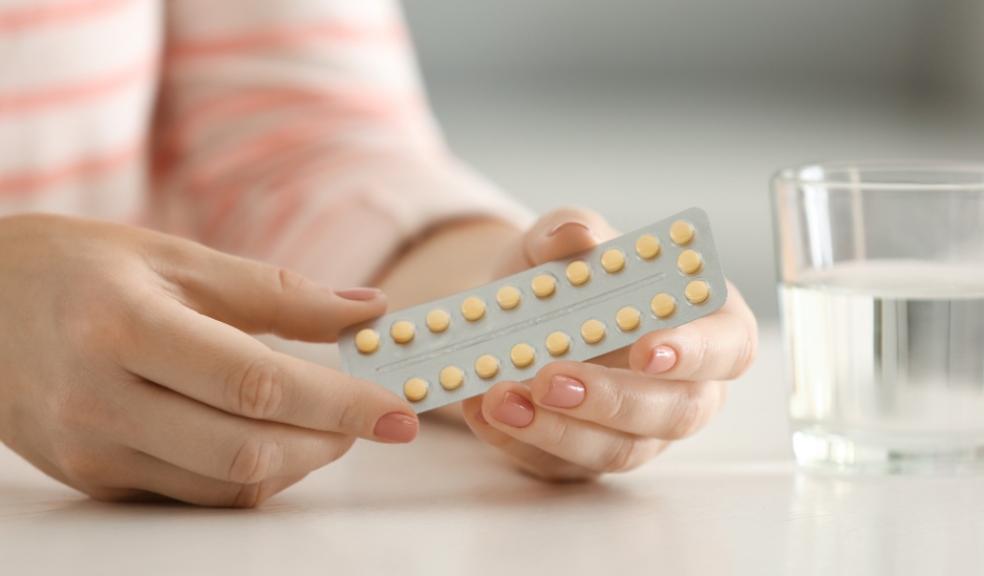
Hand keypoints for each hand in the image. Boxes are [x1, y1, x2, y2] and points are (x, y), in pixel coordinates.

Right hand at [0, 215, 416, 505]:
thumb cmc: (80, 267)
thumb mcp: (176, 258)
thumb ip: (278, 292)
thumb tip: (369, 310)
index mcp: (125, 328)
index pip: (256, 384)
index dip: (340, 403)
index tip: (399, 409)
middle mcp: (101, 401)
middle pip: (246, 451)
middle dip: (329, 441)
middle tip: (370, 417)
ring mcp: (92, 450)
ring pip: (225, 485)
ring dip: (297, 461)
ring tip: (327, 423)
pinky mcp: (93, 478)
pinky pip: (193, 494)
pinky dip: (250, 474)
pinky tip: (271, 437)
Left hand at [461, 209, 757, 480]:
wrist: (513, 313)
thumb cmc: (562, 274)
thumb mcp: (559, 241)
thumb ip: (570, 230)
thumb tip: (575, 234)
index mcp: (704, 324)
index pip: (728, 347)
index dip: (695, 353)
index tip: (646, 349)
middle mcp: (684, 387)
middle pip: (675, 412)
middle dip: (611, 399)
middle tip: (552, 379)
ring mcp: (638, 432)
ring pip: (616, 449)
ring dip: (557, 429)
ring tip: (502, 398)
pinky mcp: (586, 459)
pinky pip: (560, 464)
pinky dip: (516, 439)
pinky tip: (480, 408)